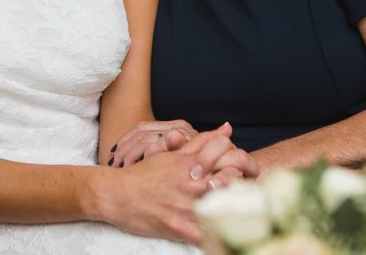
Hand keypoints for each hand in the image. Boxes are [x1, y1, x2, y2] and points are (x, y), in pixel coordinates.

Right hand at [96, 124, 258, 243]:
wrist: (116, 196)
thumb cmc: (145, 175)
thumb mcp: (172, 154)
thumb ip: (202, 142)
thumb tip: (227, 129)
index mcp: (192, 163)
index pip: (230, 154)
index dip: (245, 161)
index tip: (249, 171)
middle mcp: (191, 182)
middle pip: (233, 179)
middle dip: (243, 185)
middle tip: (246, 192)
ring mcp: (185, 206)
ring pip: (225, 207)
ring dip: (235, 209)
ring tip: (237, 211)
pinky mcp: (179, 228)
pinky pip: (208, 236)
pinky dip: (218, 236)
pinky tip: (222, 234)